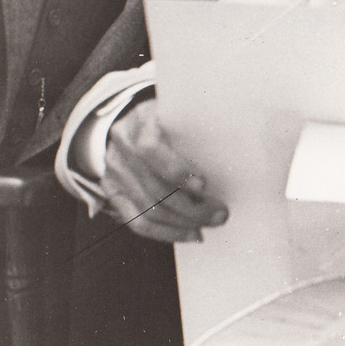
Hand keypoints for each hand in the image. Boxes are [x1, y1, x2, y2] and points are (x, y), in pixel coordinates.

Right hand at [100, 98, 227, 242]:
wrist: (130, 122)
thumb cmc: (168, 119)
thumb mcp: (179, 111)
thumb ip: (195, 128)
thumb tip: (231, 159)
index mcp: (140, 121)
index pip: (150, 149)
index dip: (177, 170)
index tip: (204, 184)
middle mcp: (122, 147)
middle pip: (154, 187)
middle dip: (191, 207)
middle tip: (220, 213)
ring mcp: (114, 172)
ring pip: (148, 210)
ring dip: (183, 223)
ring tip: (208, 225)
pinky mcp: (113, 192)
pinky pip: (137, 222)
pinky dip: (166, 233)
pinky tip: (189, 233)